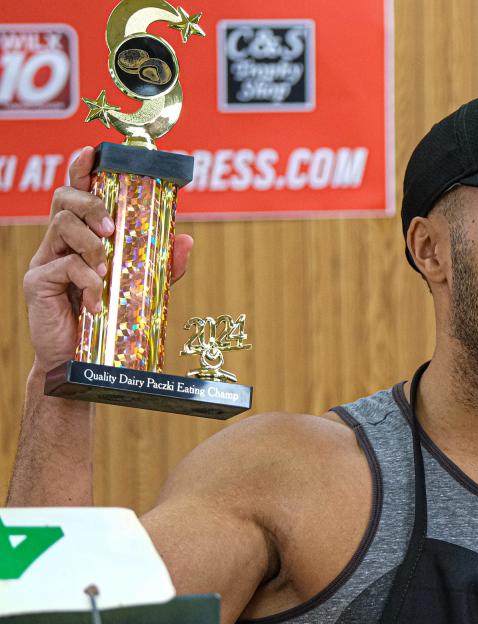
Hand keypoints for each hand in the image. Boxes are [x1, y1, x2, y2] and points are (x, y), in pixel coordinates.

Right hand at [22, 146, 193, 372]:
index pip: (79, 192)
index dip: (82, 168)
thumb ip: (163, 265)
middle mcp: (61, 243)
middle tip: (112, 227)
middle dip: (91, 204)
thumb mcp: (144, 289)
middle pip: (65, 199)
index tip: (94, 152)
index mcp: (84, 237)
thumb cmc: (111, 321)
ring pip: (62, 225)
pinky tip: (96, 299)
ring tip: (107, 270)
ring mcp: (45, 260)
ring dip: (92, 243)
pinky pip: (62, 264)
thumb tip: (186, 240)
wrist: (85, 363)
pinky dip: (86, 278)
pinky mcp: (37, 282)